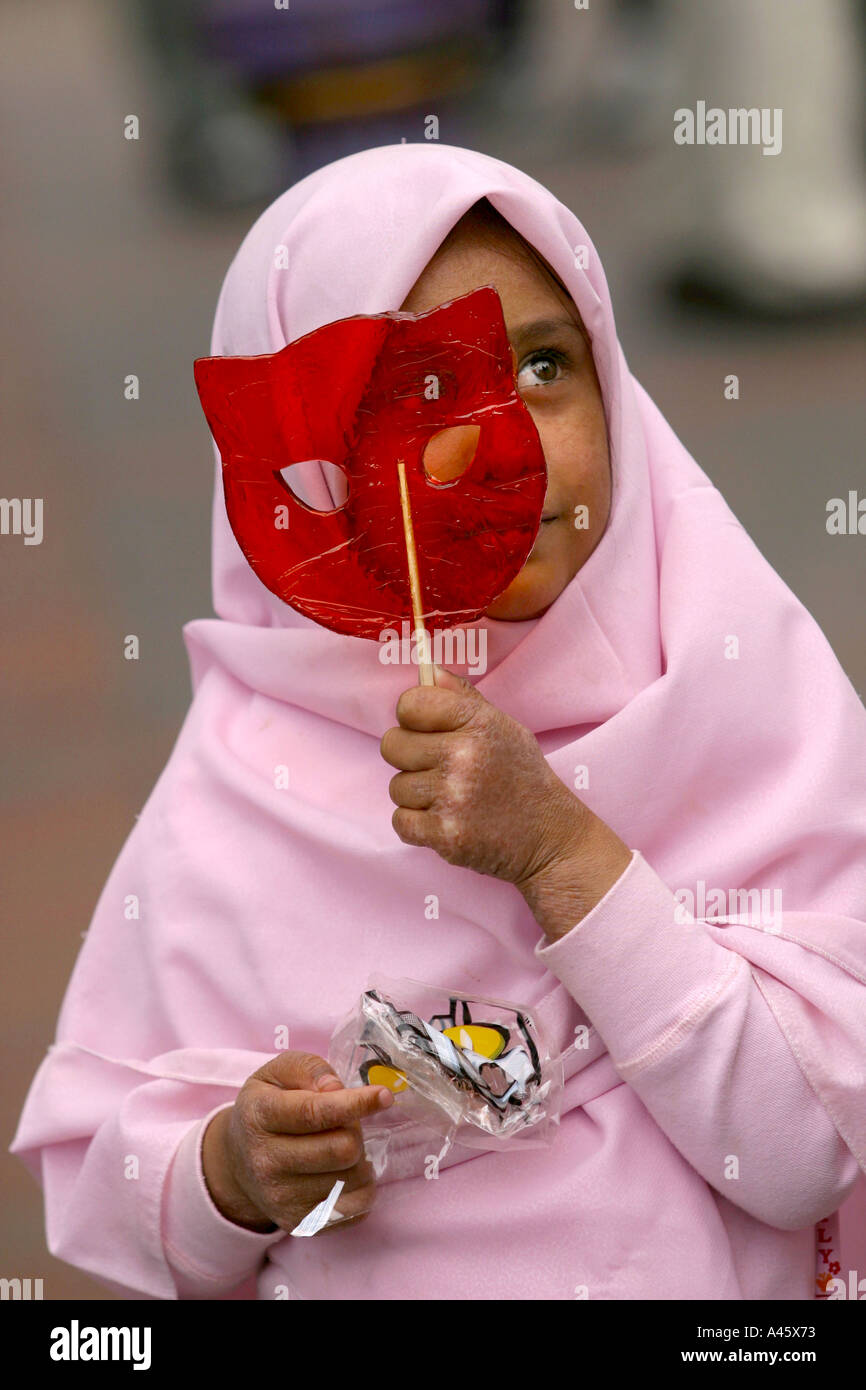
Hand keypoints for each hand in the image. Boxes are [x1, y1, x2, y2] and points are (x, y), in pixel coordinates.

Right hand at [201, 1051, 393, 1234]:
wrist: (239, 1162)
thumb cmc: (268, 1106)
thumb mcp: (279, 1073)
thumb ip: (310, 1069)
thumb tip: (336, 1088)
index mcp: (260, 1116)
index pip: (314, 1113)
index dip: (355, 1104)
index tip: (384, 1095)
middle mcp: (266, 1161)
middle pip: (342, 1148)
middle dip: (355, 1129)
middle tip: (344, 1123)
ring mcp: (281, 1198)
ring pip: (354, 1177)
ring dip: (359, 1157)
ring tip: (338, 1147)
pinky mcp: (300, 1224)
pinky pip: (356, 1207)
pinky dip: (361, 1186)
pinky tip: (343, 1172)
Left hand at [381, 666, 632, 937]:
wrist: (549, 837)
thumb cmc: (523, 778)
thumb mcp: (504, 728)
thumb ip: (464, 699)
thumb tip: (429, 671)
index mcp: (478, 724)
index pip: (410, 703)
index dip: (412, 717)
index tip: (425, 730)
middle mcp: (464, 757)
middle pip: (392, 745)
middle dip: (408, 757)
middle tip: (434, 767)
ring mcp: (453, 798)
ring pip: (396, 787)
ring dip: (416, 795)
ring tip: (447, 798)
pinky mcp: (446, 835)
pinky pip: (400, 822)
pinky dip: (416, 825)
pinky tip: (442, 821)